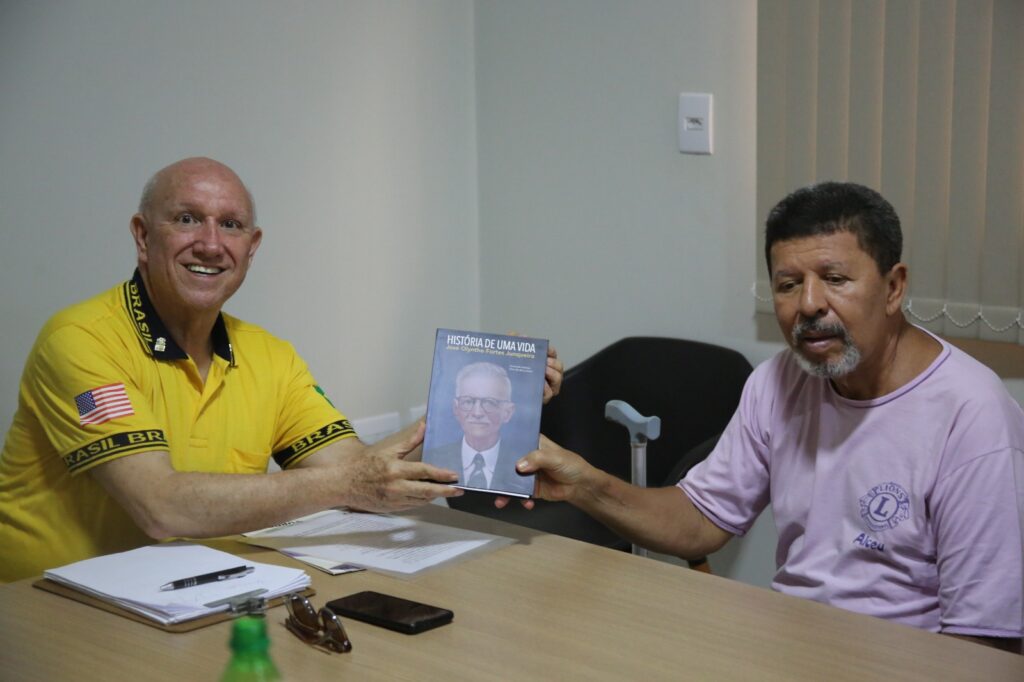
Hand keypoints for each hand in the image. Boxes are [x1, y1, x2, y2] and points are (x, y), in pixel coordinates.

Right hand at [340, 422, 461, 511]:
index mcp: (396, 469)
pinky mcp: (391, 508)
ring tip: (447, 491)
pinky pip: (412, 505)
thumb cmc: (364, 464)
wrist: (344, 482)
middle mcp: (396, 486)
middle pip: (427, 490)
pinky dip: (422, 501)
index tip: (454, 475)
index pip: (424, 472)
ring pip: (421, 500)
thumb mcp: (388, 450)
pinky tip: (429, 496)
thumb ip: (409, 441)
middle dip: (445, 491)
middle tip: (458, 490)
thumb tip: (424, 426)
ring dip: (435, 496)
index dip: (441, 474)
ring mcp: (394, 499)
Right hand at [494, 435, 588, 510]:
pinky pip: (521, 494)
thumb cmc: (571, 465)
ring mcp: (528, 474)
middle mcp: (527, 458)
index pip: (514, 443)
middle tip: (492, 482)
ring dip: (506, 490)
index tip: (491, 456)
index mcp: (532, 444)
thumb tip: (519, 466)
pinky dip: (520, 499)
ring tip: (501, 500)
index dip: (503, 449)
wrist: (580, 485)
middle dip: (500, 473)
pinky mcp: (530, 488)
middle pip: (508, 463)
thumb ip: (537, 458)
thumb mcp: (555, 457)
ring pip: (511, 481)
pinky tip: (526, 503)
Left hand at [506, 332, 562, 403]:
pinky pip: (549, 393)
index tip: (546, 349)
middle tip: (546, 361)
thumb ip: (514, 341)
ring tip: (545, 371)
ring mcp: (547, 386)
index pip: (552, 354)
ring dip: (553, 374)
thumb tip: (522, 336)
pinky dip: (546, 388)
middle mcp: (548, 373)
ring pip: (557, 379)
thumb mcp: (511, 353)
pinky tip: (541, 384)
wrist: (500, 391)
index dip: (551, 351)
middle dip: (554, 363)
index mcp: (542, 361)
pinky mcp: (542, 397)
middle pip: (558, 366)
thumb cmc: (510, 371)